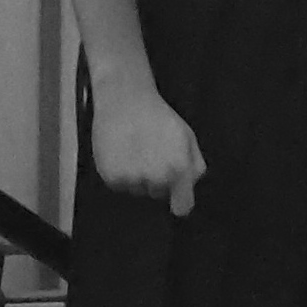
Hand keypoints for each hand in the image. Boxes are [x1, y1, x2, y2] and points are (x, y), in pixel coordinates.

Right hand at [91, 85, 206, 216]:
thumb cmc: (159, 116)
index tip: (176, 195)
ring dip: (137, 177)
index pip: (182, 207)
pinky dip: (120, 174)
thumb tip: (190, 185)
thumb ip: (195, 165)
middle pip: (158, 194)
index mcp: (178, 169)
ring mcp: (132, 179)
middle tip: (151, 155)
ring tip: (135, 151)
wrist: (124, 100)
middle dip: (157, 180)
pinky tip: (122, 153)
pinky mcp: (111, 177)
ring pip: (137, 190)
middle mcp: (156, 178)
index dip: (180, 200)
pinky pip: (119, 185)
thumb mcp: (187, 136)